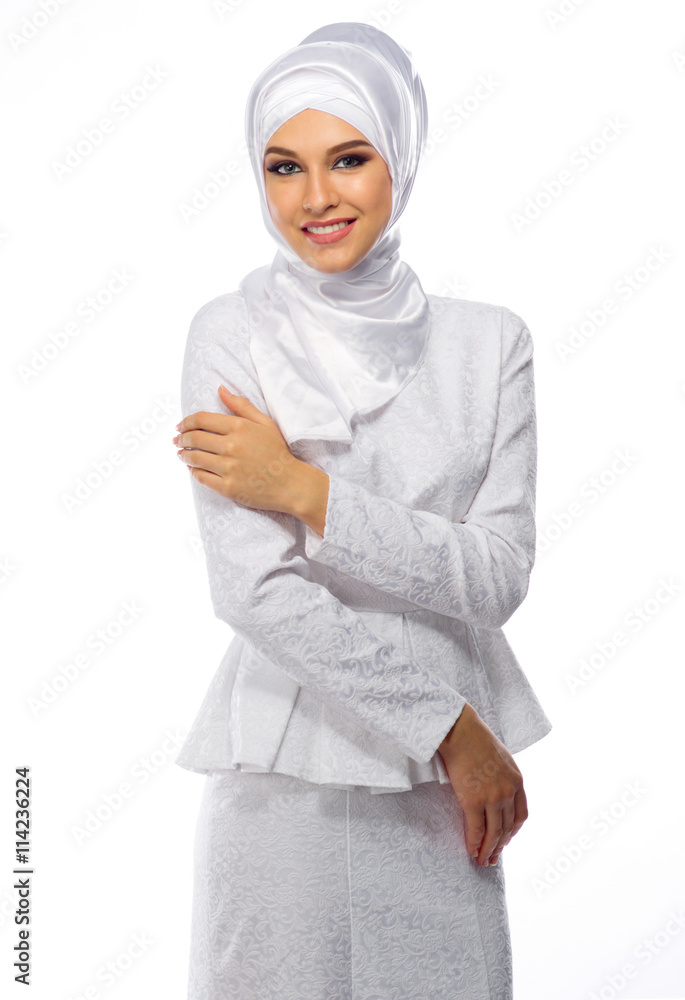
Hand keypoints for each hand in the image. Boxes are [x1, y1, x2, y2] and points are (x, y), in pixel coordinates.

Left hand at [174, 385, 303, 513]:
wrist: (290, 483)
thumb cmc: (277, 451)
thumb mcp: (264, 423)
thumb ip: (241, 405)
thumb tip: (220, 389)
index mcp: (239, 427)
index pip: (201, 420)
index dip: (186, 422)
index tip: (181, 426)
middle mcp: (231, 446)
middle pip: (194, 438)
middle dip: (181, 438)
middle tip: (178, 440)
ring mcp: (229, 468)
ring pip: (194, 458)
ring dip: (183, 455)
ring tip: (182, 454)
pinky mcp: (228, 487)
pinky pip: (201, 477)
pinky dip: (193, 471)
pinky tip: (193, 468)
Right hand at [437, 703, 527, 866]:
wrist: (459, 730)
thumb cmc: (475, 739)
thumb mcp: (501, 758)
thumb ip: (503, 777)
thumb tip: (495, 790)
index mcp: (517, 781)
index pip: (520, 816)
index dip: (513, 832)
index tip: (505, 840)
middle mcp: (508, 791)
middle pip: (507, 827)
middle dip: (500, 846)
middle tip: (492, 858)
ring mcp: (491, 797)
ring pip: (493, 832)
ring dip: (488, 850)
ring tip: (482, 860)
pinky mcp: (473, 800)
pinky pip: (476, 829)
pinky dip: (474, 842)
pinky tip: (471, 850)